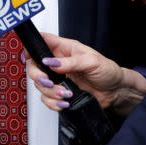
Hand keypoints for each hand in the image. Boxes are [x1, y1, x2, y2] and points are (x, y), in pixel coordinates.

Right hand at [28, 33, 145, 115]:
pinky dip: (53, 103)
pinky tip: (64, 103)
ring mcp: (58, 78)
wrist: (115, 91)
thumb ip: (70, 62)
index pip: (41, 41)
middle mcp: (58, 62)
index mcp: (64, 48)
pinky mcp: (60, 92)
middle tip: (49, 83)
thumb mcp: (91, 61)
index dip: (31, 46)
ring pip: (40, 85)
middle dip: (39, 77)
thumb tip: (50, 62)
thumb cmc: (107, 70)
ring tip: (65, 94)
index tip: (30, 56)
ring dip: (49, 92)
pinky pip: (47, 99)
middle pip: (34, 67)